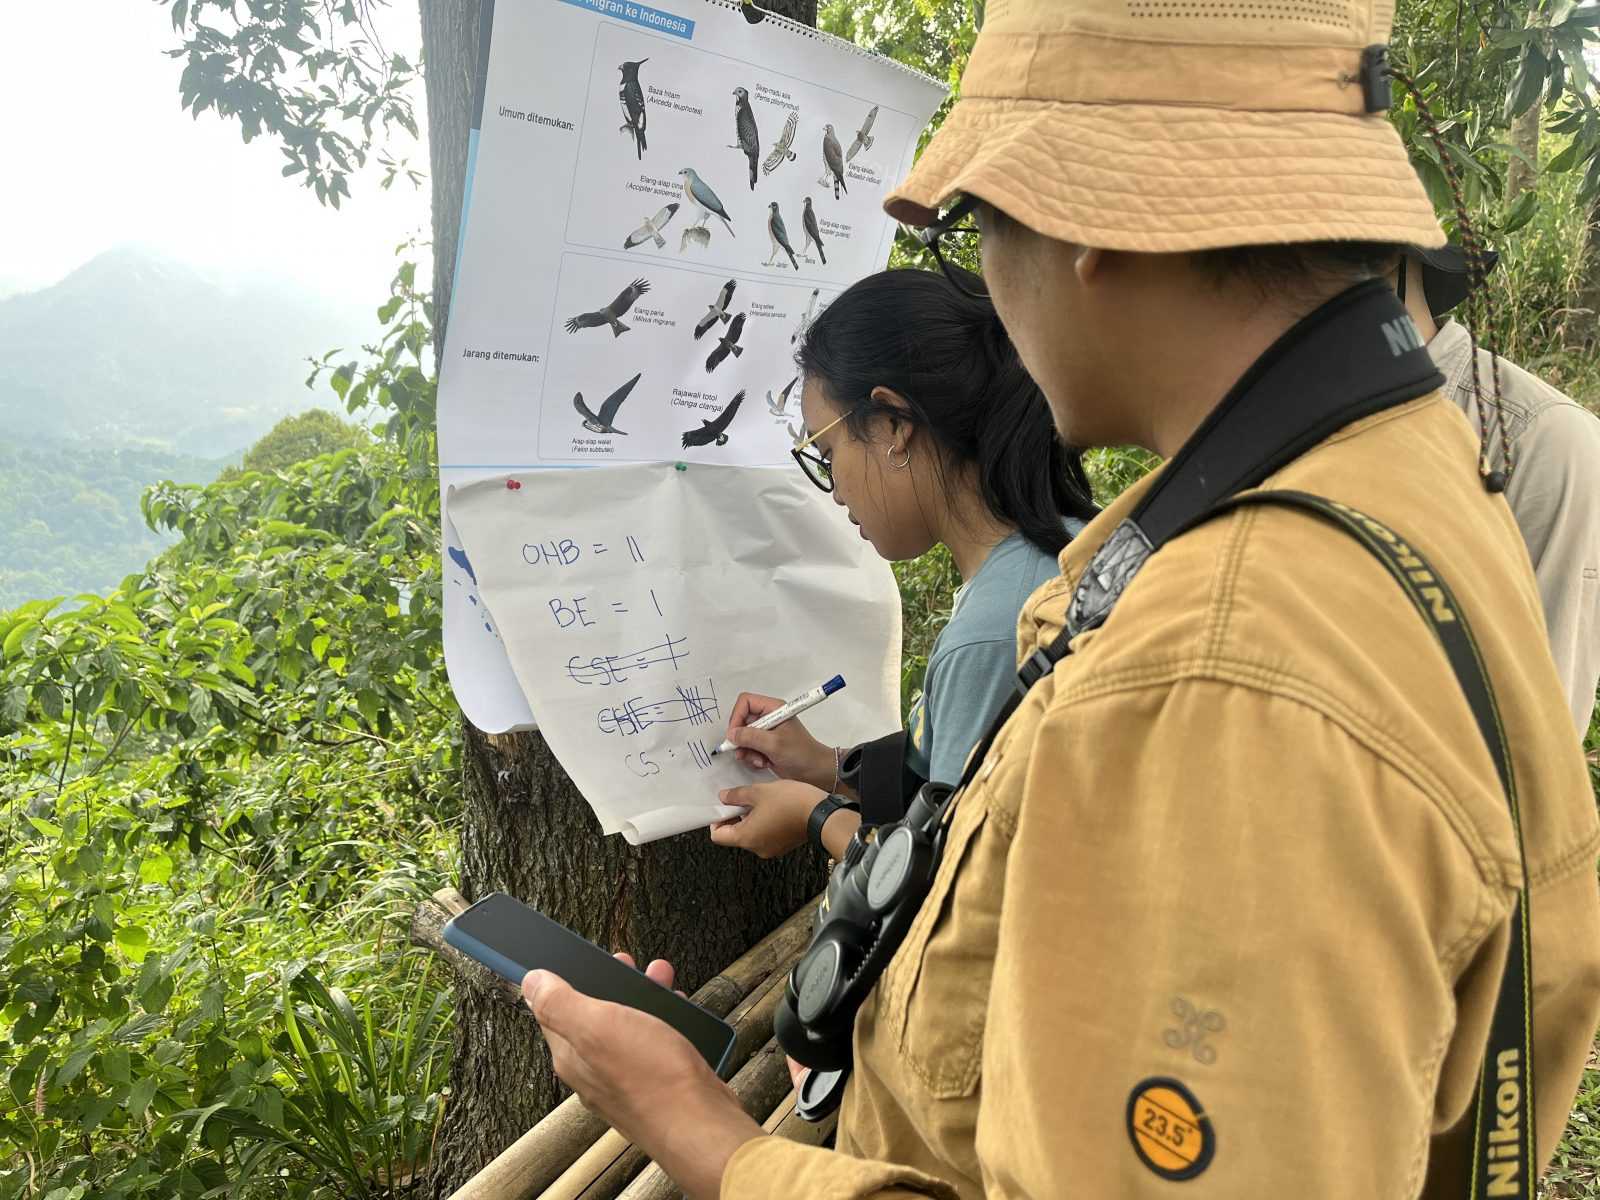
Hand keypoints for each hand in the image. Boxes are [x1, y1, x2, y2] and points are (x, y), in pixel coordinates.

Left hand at [521, 955, 763, 1199]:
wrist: (699, 1123)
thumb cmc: (651, 1076)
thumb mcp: (597, 1026)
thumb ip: (559, 1004)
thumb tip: (530, 982)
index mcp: (571, 1055)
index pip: (552, 1010)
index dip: (566, 979)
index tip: (582, 957)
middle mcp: (593, 1070)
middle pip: (593, 1015)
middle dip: (611, 983)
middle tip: (628, 962)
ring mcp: (625, 1078)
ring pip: (627, 1025)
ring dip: (641, 996)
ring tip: (661, 976)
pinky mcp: (655, 1081)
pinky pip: (653, 1041)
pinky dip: (664, 1018)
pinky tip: (678, 1010)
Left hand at [710, 779, 826, 858]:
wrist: (821, 814)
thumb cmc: (789, 802)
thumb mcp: (759, 792)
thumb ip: (737, 795)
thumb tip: (723, 797)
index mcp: (746, 838)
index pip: (718, 836)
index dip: (717, 820)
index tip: (724, 806)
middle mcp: (756, 848)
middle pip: (734, 836)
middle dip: (735, 817)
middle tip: (741, 799)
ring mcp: (771, 849)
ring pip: (751, 835)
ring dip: (750, 819)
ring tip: (759, 801)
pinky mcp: (783, 846)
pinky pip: (765, 836)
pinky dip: (763, 824)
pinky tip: (772, 808)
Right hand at [726, 692, 835, 787]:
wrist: (815, 772)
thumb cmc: (801, 753)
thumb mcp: (774, 744)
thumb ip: (751, 737)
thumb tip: (731, 734)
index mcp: (773, 708)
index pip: (746, 702)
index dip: (737, 716)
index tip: (734, 734)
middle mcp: (768, 717)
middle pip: (741, 721)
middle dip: (741, 739)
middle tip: (742, 751)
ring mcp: (766, 732)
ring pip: (743, 737)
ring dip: (747, 751)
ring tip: (759, 760)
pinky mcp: (765, 746)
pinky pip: (748, 748)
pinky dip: (752, 758)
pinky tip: (764, 763)